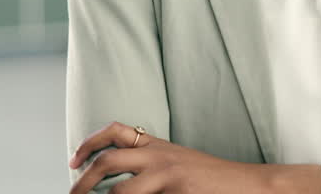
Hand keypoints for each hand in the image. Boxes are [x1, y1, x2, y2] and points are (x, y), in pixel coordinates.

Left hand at [69, 121, 282, 193]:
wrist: (247, 184)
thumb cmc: (212, 179)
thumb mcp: (178, 161)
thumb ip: (149, 163)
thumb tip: (114, 182)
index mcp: (157, 145)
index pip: (115, 132)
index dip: (88, 143)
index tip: (72, 161)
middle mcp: (158, 156)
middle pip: (108, 160)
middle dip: (83, 180)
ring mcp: (166, 176)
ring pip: (120, 191)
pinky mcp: (175, 193)